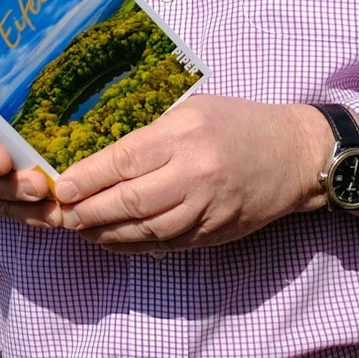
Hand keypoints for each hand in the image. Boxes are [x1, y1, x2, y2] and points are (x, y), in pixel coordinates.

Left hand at [53, 95, 330, 252]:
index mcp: (185, 135)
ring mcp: (207, 207)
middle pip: (131, 200)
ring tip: (81, 230)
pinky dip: (137, 246)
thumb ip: (151, 135)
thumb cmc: (238, 124)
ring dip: (108, 234)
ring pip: (147, 229)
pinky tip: (115, 241)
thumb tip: (101, 161)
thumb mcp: (192, 111)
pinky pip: (169, 244)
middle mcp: (195, 173)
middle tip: (63, 214)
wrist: (296, 155)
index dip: (89, 177)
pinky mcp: (217, 231)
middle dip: (90, 211)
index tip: (62, 187)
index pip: (125, 160)